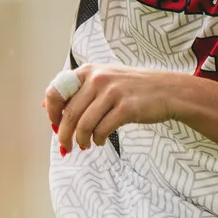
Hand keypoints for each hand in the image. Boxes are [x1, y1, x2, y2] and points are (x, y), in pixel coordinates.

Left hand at [48, 64, 188, 153]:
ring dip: (81, 140)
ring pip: (84, 124)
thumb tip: (49, 106)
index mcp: (89, 71)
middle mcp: (98, 79)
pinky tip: (101, 141)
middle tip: (66, 147)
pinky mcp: (126, 108)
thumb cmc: (135, 88)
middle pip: (70, 113)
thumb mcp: (107, 79)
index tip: (55, 125)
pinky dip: (98, 139)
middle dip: (64, 134)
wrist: (168, 91)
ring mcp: (112, 93)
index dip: (52, 112)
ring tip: (85, 145)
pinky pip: (102, 130)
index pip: (57, 91)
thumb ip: (81, 90)